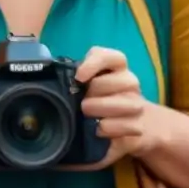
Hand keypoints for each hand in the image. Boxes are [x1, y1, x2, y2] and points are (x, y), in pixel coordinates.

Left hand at [65, 46, 160, 170]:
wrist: (122, 128)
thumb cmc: (95, 102)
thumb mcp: (83, 86)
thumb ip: (73, 77)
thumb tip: (50, 75)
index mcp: (115, 68)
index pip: (113, 56)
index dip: (96, 63)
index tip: (80, 76)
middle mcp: (128, 83)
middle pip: (120, 80)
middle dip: (97, 91)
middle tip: (82, 102)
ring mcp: (136, 104)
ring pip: (128, 102)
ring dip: (105, 109)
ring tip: (88, 116)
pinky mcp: (138, 126)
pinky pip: (129, 125)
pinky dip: (111, 128)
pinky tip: (98, 131)